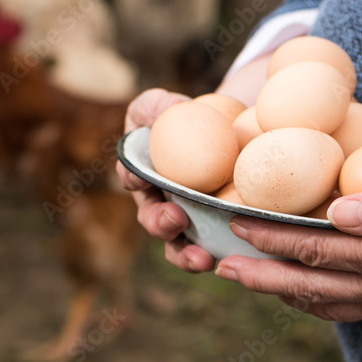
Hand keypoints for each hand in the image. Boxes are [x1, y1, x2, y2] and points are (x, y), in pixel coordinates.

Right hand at [116, 88, 215, 272]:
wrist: (222, 130)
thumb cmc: (185, 116)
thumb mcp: (164, 104)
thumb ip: (156, 106)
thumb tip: (170, 108)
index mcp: (143, 175)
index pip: (131, 178)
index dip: (132, 180)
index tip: (140, 180)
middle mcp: (159, 203)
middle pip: (152, 219)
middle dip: (160, 223)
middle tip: (175, 218)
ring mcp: (185, 221)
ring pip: (178, 245)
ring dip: (185, 255)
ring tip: (200, 258)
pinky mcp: (212, 232)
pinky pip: (213, 249)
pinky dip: (218, 255)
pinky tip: (229, 256)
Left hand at [213, 180, 361, 320]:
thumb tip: (337, 209)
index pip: (316, 246)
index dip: (271, 234)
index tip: (232, 220)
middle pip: (309, 282)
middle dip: (259, 272)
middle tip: (216, 264)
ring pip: (323, 300)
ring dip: (280, 288)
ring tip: (244, 276)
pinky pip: (348, 306)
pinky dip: (314, 299)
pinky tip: (301, 289)